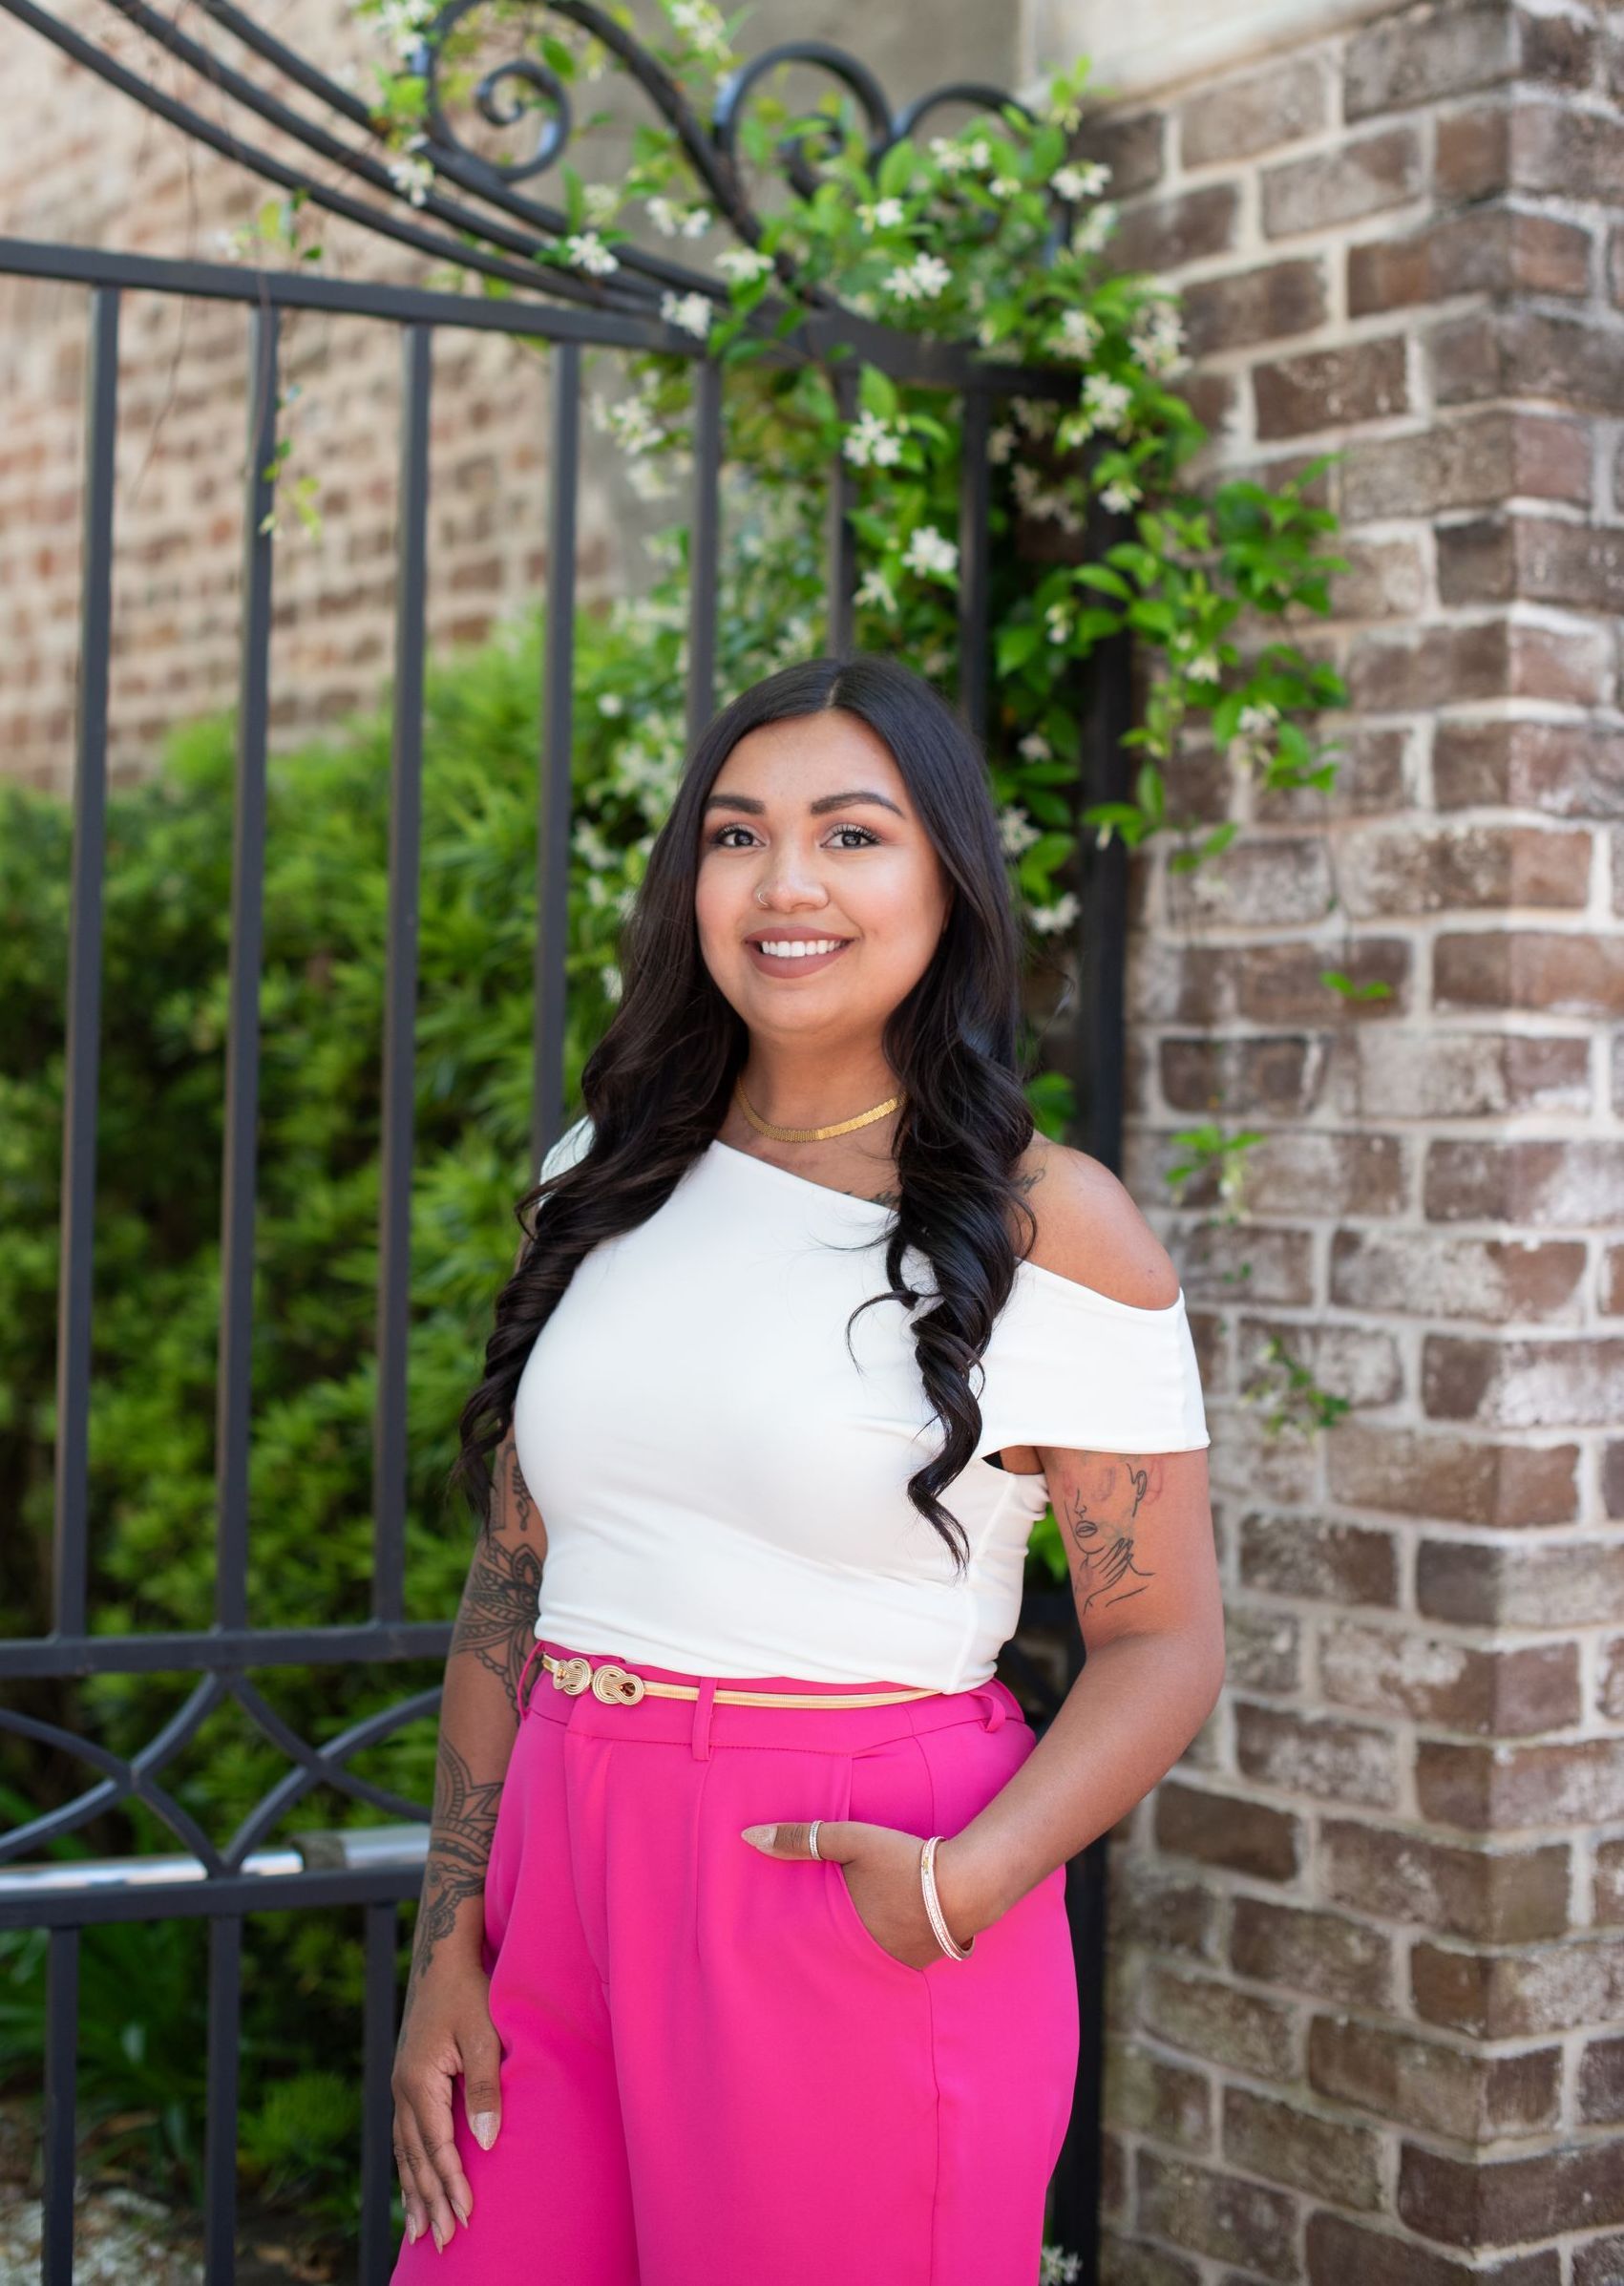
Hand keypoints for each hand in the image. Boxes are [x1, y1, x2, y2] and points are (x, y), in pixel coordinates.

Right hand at [390, 1958, 502, 2251]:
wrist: (442, 1957)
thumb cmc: (470, 1992)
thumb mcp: (484, 2035)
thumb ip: (485, 2088)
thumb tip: (485, 2142)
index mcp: (418, 2081)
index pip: (436, 2147)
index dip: (452, 2183)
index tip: (466, 2217)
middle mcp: (402, 2089)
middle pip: (415, 2158)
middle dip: (430, 2201)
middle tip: (444, 2242)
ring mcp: (400, 2087)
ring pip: (404, 2151)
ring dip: (414, 2191)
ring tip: (421, 2232)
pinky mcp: (406, 2081)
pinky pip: (403, 2136)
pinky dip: (408, 2166)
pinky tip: (414, 2185)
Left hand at [740, 1820, 982, 1969]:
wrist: (967, 1884)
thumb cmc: (904, 1860)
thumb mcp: (851, 1840)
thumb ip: (801, 1838)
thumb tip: (747, 1837)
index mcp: (842, 1932)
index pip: (801, 1948)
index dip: (785, 1948)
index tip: (765, 1949)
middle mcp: (865, 1956)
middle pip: (831, 1956)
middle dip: (817, 1950)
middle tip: (798, 1947)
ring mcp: (894, 1964)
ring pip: (860, 1959)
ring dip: (851, 1951)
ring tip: (839, 1942)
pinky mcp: (919, 1963)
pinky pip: (888, 1958)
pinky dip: (880, 1949)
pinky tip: (882, 1937)